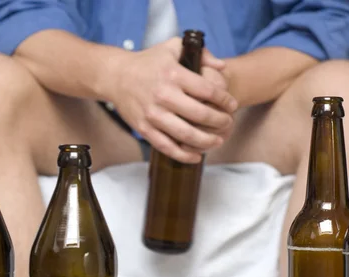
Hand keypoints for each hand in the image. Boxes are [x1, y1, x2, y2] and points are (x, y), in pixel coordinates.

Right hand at [105, 38, 237, 162]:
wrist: (116, 76)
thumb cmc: (148, 62)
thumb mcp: (173, 47)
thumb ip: (200, 53)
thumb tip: (222, 66)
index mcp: (173, 75)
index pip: (207, 90)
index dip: (224, 100)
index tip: (232, 105)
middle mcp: (164, 95)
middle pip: (200, 114)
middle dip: (220, 121)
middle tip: (228, 123)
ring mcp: (153, 114)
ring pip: (186, 134)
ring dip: (206, 141)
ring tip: (218, 140)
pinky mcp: (144, 128)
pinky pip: (167, 146)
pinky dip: (184, 155)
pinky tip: (197, 156)